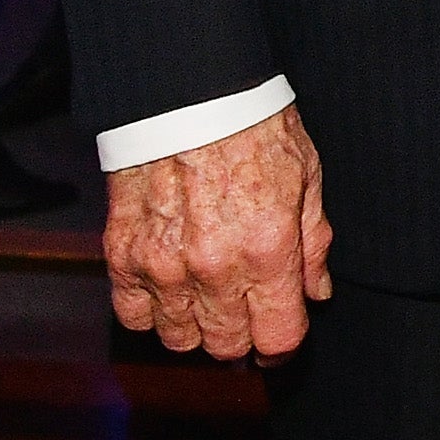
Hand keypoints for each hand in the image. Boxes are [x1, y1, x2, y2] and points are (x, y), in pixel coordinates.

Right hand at [104, 105, 332, 360]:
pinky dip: (151, 311)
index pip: (277, 337)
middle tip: (245, 308)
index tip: (282, 332)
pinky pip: (132, 316)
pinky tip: (169, 286)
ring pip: (179, 339)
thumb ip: (314, 242)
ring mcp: (162, 266)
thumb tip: (317, 292)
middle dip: (242, 334)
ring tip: (206, 295)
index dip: (284, 343)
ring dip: (196, 326)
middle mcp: (213, 268)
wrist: (186, 93)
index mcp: (267, 249)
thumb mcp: (306, 176)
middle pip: (226, 346)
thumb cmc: (253, 126)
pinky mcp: (122, 255)